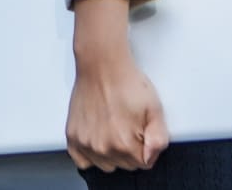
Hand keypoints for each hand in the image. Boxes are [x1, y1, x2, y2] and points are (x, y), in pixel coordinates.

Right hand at [65, 0, 169, 171]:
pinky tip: (98, 137)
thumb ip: (158, 138)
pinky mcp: (73, 137)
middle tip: (129, 125)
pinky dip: (90, 154)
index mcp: (125, 144)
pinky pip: (82, 160)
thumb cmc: (126, 82)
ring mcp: (86, 143)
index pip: (144, 163)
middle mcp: (103, 148)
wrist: (102, 65)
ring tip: (114, 128)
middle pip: (125, 165)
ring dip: (112, 152)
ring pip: (106, 165)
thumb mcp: (155, 108)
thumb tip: (152, 156)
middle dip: (130, 150)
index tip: (142, 131)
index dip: (147, 146)